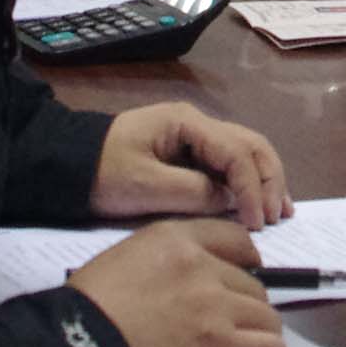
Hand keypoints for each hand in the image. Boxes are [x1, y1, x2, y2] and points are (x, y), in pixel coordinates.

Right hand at [68, 221, 288, 346]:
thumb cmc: (84, 319)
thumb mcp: (121, 267)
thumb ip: (164, 271)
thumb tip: (190, 300)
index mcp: (171, 240)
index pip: (235, 240)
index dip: (246, 269)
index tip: (239, 292)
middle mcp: (200, 264)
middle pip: (255, 288)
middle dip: (247, 315)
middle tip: (231, 341)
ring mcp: (215, 304)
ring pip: (268, 320)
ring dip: (260, 343)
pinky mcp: (223, 345)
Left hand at [91, 100, 290, 227]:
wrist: (66, 164)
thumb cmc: (102, 172)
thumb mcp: (145, 186)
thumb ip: (193, 193)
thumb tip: (230, 202)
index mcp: (187, 123)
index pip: (236, 152)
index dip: (251, 188)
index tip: (256, 223)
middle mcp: (198, 124)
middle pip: (251, 145)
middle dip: (269, 180)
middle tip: (278, 217)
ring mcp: (195, 138)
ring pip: (246, 153)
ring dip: (265, 180)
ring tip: (279, 212)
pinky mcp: (190, 155)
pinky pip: (229, 165)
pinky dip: (248, 183)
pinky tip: (258, 205)